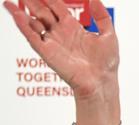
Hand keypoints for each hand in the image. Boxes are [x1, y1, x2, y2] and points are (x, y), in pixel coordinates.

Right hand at [4, 0, 118, 99]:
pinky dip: (23, 25)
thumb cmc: (107, 63)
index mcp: (73, 28)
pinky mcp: (47, 52)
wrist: (102, 82)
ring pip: (32, 23)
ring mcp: (53, 42)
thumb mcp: (109, 35)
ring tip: (8, 3)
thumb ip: (102, 16)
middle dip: (32, 1)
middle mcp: (60, 33)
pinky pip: (32, 37)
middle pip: (42, 12)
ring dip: (20, 12)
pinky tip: (17, 15)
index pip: (56, 7)